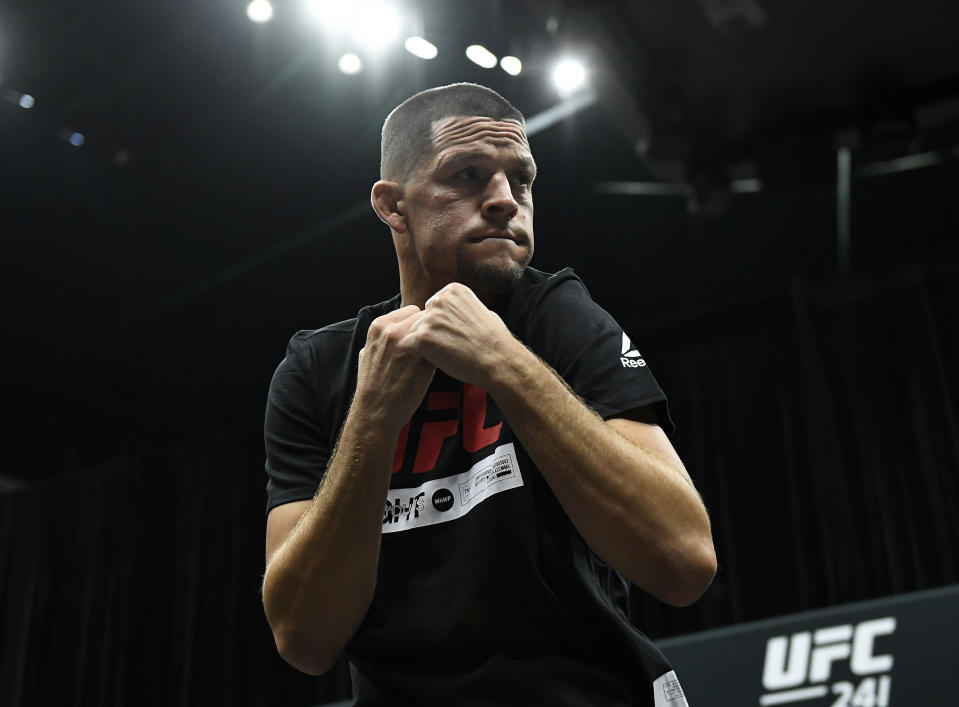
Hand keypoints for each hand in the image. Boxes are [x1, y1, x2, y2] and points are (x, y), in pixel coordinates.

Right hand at [355, 305, 435, 430]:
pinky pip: (440, 346)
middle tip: (431, 345)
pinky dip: (442, 353)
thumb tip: (390, 328)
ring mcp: (407, 344)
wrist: (376, 410)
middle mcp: (392, 331)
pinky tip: (439, 364)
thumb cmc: (373, 385)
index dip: (418, 324)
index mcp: (379, 326)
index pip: (410, 311)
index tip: (421, 337)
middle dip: (429, 329)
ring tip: (435, 354)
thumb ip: (380, 337)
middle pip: (424, 316)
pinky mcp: (422, 359)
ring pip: (434, 329)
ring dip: (436, 339)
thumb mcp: (367, 353)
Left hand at [402, 283, 522, 387]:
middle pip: (422, 318)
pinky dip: (417, 355)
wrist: (498, 360)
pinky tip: (433, 361)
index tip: (453, 335)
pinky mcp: (422, 337)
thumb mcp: (483, 311)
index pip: (434, 307)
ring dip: (424, 345)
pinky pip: (408, 345)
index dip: (440, 324)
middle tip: (447, 347)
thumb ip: (463, 308)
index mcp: (453, 290)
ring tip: (444, 355)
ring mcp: (430, 318)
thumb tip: (458, 311)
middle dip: (430, 333)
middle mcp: (440, 300)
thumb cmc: (495, 341)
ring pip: (414, 332)